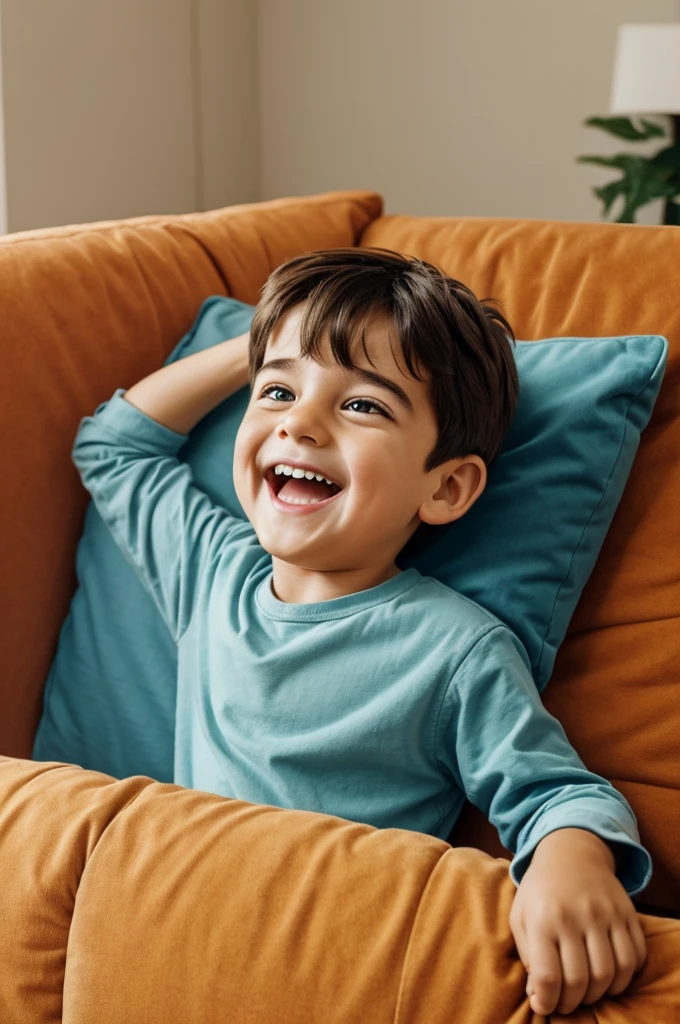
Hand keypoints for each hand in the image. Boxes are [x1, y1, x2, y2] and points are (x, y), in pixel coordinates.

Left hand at [509, 828, 646, 1015]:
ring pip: (610, 973)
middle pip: (580, 980)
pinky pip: (634, 957)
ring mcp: (603, 914)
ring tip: (587, 991)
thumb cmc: (540, 890)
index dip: (546, 1001)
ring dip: (599, 994)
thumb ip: (526, 955)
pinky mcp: (626, 913)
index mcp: (542, 918)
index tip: (543, 1006)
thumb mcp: (520, 915)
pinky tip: (610, 975)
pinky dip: (625, 977)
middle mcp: (574, 916)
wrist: (570, 852)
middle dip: (571, 1002)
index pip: (547, 975)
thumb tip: (538, 994)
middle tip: (566, 1002)